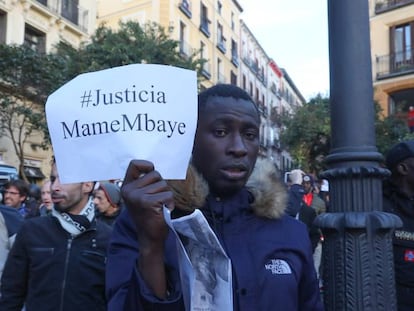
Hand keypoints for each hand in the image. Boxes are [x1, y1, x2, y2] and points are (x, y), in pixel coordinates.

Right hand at [121, 160, 173, 297]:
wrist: (149, 238)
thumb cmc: (149, 215)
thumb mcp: (140, 197)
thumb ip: (144, 183)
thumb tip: (155, 168)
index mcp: (126, 187)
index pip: (134, 164)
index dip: (146, 165)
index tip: (151, 170)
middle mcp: (129, 191)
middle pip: (155, 174)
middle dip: (161, 186)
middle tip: (156, 200)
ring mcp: (138, 197)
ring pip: (164, 185)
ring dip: (166, 196)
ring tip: (159, 207)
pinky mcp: (148, 203)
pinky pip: (168, 195)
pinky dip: (170, 203)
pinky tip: (163, 211)